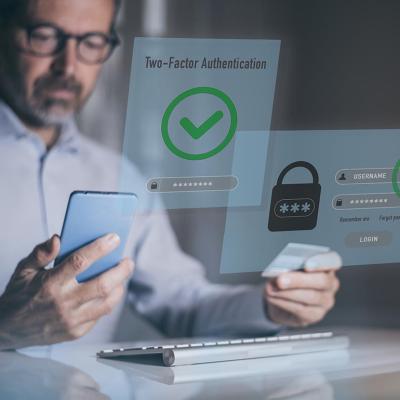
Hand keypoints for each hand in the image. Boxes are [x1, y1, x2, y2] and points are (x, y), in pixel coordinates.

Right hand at [0, 234, 133, 349]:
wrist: (7, 330)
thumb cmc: (19, 296)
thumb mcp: (23, 270)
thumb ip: (40, 253)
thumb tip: (58, 238)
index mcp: (50, 284)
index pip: (80, 262)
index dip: (100, 248)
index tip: (114, 238)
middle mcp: (63, 303)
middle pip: (102, 285)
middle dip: (121, 270)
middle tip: (128, 261)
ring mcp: (71, 320)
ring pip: (107, 302)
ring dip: (120, 287)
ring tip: (123, 275)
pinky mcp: (75, 332)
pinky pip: (100, 315)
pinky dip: (110, 302)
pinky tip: (112, 292)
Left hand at [264, 253, 340, 326]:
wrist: (282, 299)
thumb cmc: (287, 277)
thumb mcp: (287, 268)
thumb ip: (286, 267)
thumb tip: (278, 272)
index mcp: (326, 265)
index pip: (333, 260)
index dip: (322, 262)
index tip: (307, 264)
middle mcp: (330, 283)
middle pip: (322, 281)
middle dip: (299, 280)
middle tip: (280, 280)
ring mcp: (326, 300)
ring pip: (311, 297)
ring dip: (288, 293)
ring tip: (271, 289)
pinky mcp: (315, 315)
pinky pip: (301, 310)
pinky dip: (283, 302)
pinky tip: (272, 298)